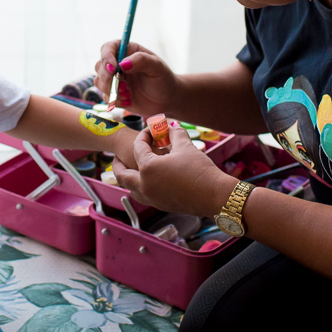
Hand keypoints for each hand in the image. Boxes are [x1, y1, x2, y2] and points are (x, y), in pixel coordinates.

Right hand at [94, 40, 177, 115]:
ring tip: (128, 93)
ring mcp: (115, 79)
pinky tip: (129, 101)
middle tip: (124, 86)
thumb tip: (123, 63)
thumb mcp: (157, 67)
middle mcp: (118, 64)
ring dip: (111, 89)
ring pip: (99, 82)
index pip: (108, 48)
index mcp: (127, 51)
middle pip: (99, 66)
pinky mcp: (114, 94)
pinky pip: (105, 96)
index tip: (113, 68)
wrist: (166, 100)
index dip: (106, 57)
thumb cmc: (163, 79)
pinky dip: (116, 100)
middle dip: (107, 77)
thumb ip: (141, 60)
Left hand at [111, 121, 233, 217]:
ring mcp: (151, 197)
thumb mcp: (185, 146)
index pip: (138, 148)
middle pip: (122, 175)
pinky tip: (147, 182)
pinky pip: (142, 195)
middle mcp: (145, 185)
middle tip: (117, 156)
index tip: (149, 130)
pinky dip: (139, 187)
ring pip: (130, 188)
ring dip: (127, 178)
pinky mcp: (160, 205)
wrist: (214, 195)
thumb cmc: (199, 170)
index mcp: (148, 168)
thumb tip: (171, 126)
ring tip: (130, 170)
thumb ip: (174, 134)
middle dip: (118, 164)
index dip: (143, 136)